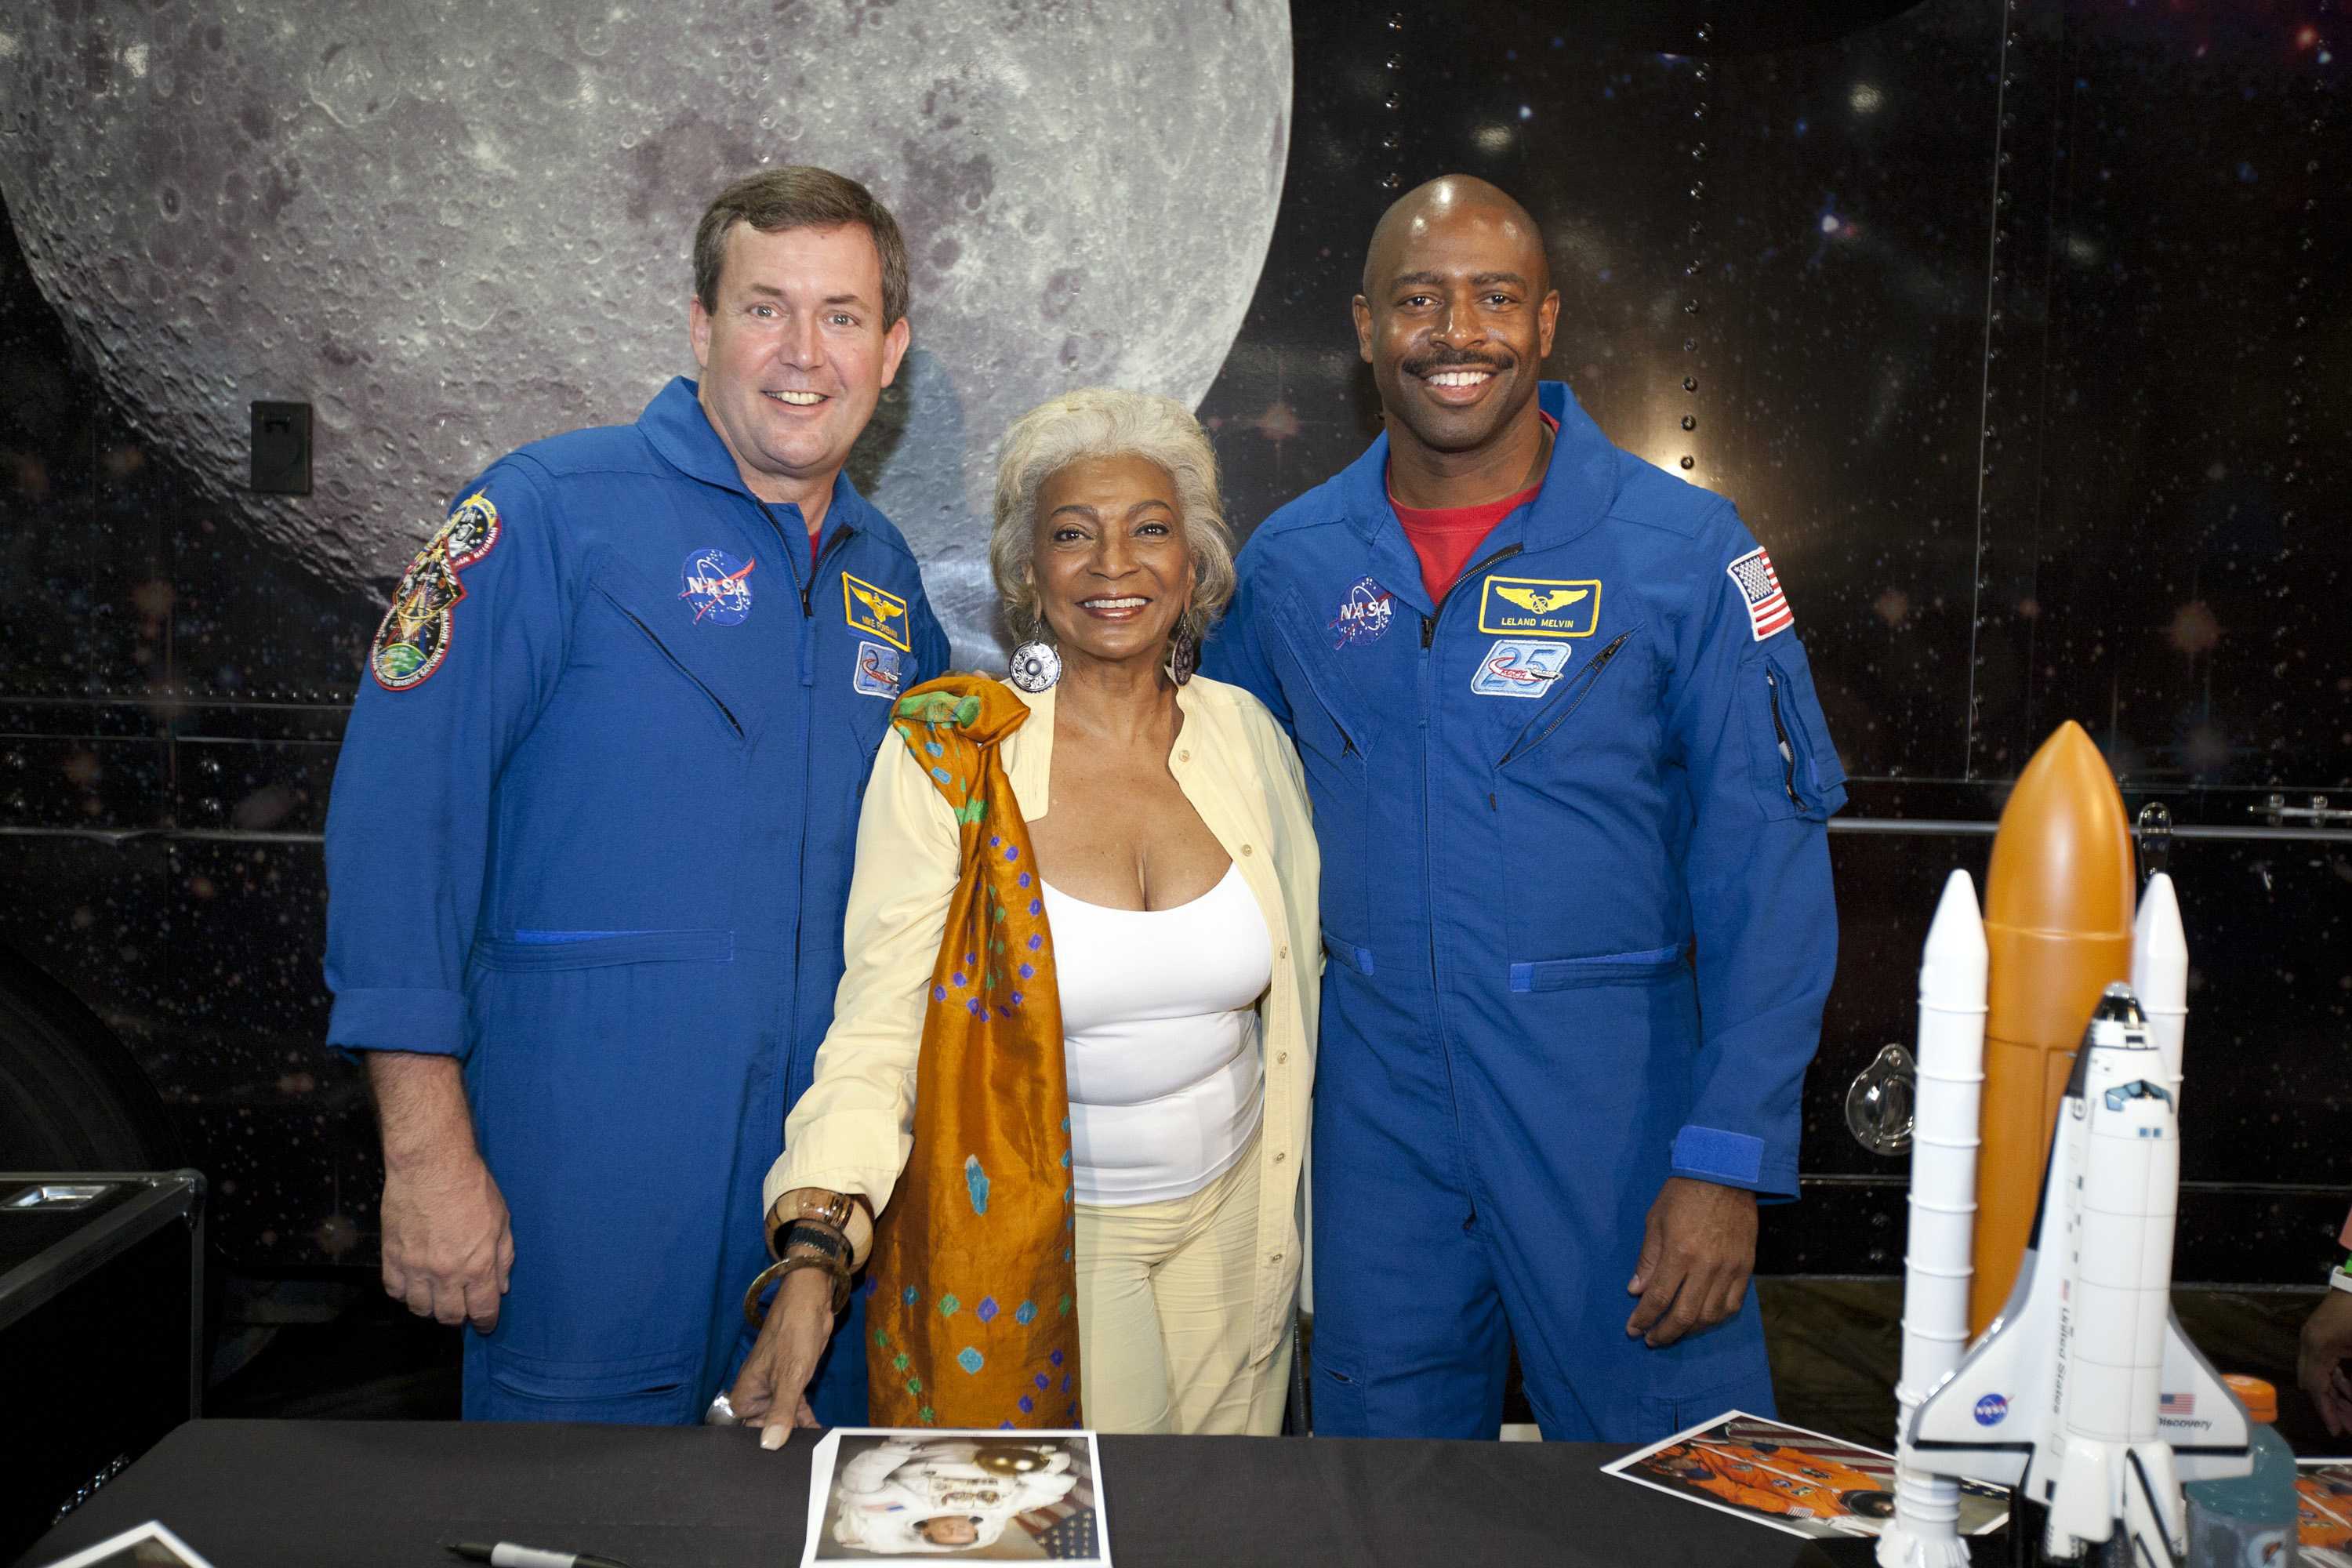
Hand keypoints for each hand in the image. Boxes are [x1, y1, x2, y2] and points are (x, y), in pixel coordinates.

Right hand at [379, 1146, 512, 1330]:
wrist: (431, 1166)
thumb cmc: (472, 1187)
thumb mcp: (502, 1220)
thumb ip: (503, 1257)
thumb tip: (501, 1286)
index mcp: (478, 1266)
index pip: (482, 1309)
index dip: (485, 1322)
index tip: (485, 1324)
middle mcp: (447, 1274)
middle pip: (450, 1315)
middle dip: (459, 1316)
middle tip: (461, 1306)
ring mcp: (416, 1268)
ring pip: (420, 1308)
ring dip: (431, 1307)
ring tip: (437, 1296)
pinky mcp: (391, 1257)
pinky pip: (394, 1290)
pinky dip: (404, 1293)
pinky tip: (413, 1284)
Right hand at [728, 1266, 835, 1447]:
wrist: (811, 1302)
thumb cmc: (794, 1333)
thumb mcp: (789, 1377)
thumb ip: (781, 1412)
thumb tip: (769, 1445)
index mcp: (745, 1396)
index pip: (747, 1433)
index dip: (760, 1450)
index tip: (775, 1468)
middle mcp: (756, 1396)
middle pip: (765, 1429)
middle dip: (781, 1443)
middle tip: (799, 1465)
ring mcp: (775, 1390)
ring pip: (783, 1420)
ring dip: (797, 1434)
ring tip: (812, 1454)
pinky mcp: (793, 1384)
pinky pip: (796, 1410)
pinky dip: (806, 1420)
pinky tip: (819, 1434)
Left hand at [1625, 1176, 1757, 1346]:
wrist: (1727, 1173)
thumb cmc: (1685, 1193)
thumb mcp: (1655, 1220)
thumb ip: (1647, 1260)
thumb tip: (1636, 1291)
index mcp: (1679, 1253)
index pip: (1658, 1298)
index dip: (1644, 1318)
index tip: (1633, 1329)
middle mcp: (1706, 1266)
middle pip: (1684, 1315)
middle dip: (1664, 1333)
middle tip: (1651, 1340)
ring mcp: (1729, 1269)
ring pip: (1710, 1316)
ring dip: (1689, 1330)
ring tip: (1674, 1332)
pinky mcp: (1746, 1268)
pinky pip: (1733, 1305)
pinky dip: (1716, 1318)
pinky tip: (1702, 1320)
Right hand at [2300, 1288, 2351, 1436]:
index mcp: (2319, 1346)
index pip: (2317, 1387)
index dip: (2328, 1411)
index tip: (2338, 1431)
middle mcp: (2309, 1343)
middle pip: (2313, 1383)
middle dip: (2331, 1406)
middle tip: (2348, 1427)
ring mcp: (2313, 1336)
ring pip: (2318, 1375)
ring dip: (2335, 1395)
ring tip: (2351, 1415)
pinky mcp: (2321, 1334)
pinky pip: (2324, 1364)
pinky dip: (2336, 1381)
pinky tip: (2350, 1393)